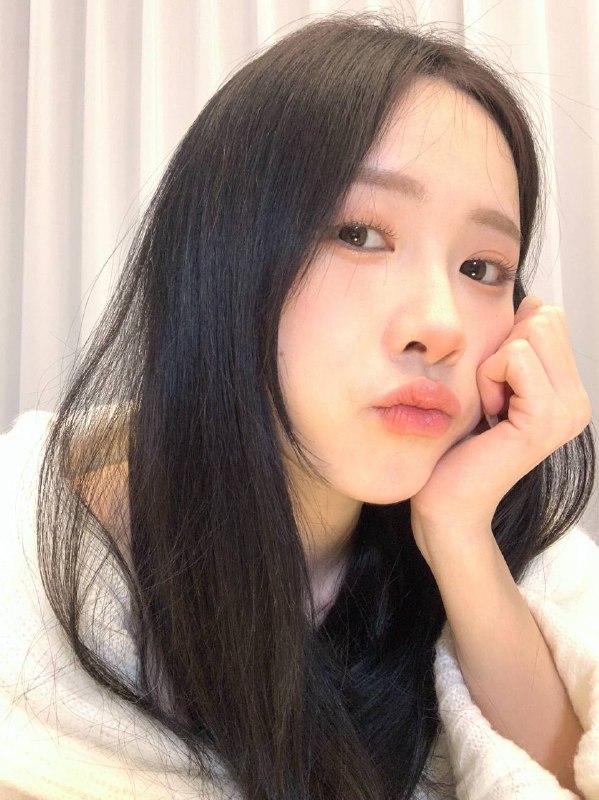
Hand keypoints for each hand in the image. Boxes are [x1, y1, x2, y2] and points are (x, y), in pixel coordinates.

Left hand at [411, 296, 591, 561]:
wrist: (447, 499)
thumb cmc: (458, 444)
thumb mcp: (492, 382)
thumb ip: (517, 345)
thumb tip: (532, 302)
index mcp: (568, 392)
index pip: (549, 317)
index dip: (509, 339)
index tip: (495, 387)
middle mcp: (577, 402)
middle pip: (544, 318)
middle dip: (503, 348)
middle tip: (490, 396)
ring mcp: (567, 412)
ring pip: (530, 332)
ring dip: (493, 364)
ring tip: (489, 407)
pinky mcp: (544, 420)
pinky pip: (515, 357)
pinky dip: (488, 377)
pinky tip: (487, 414)